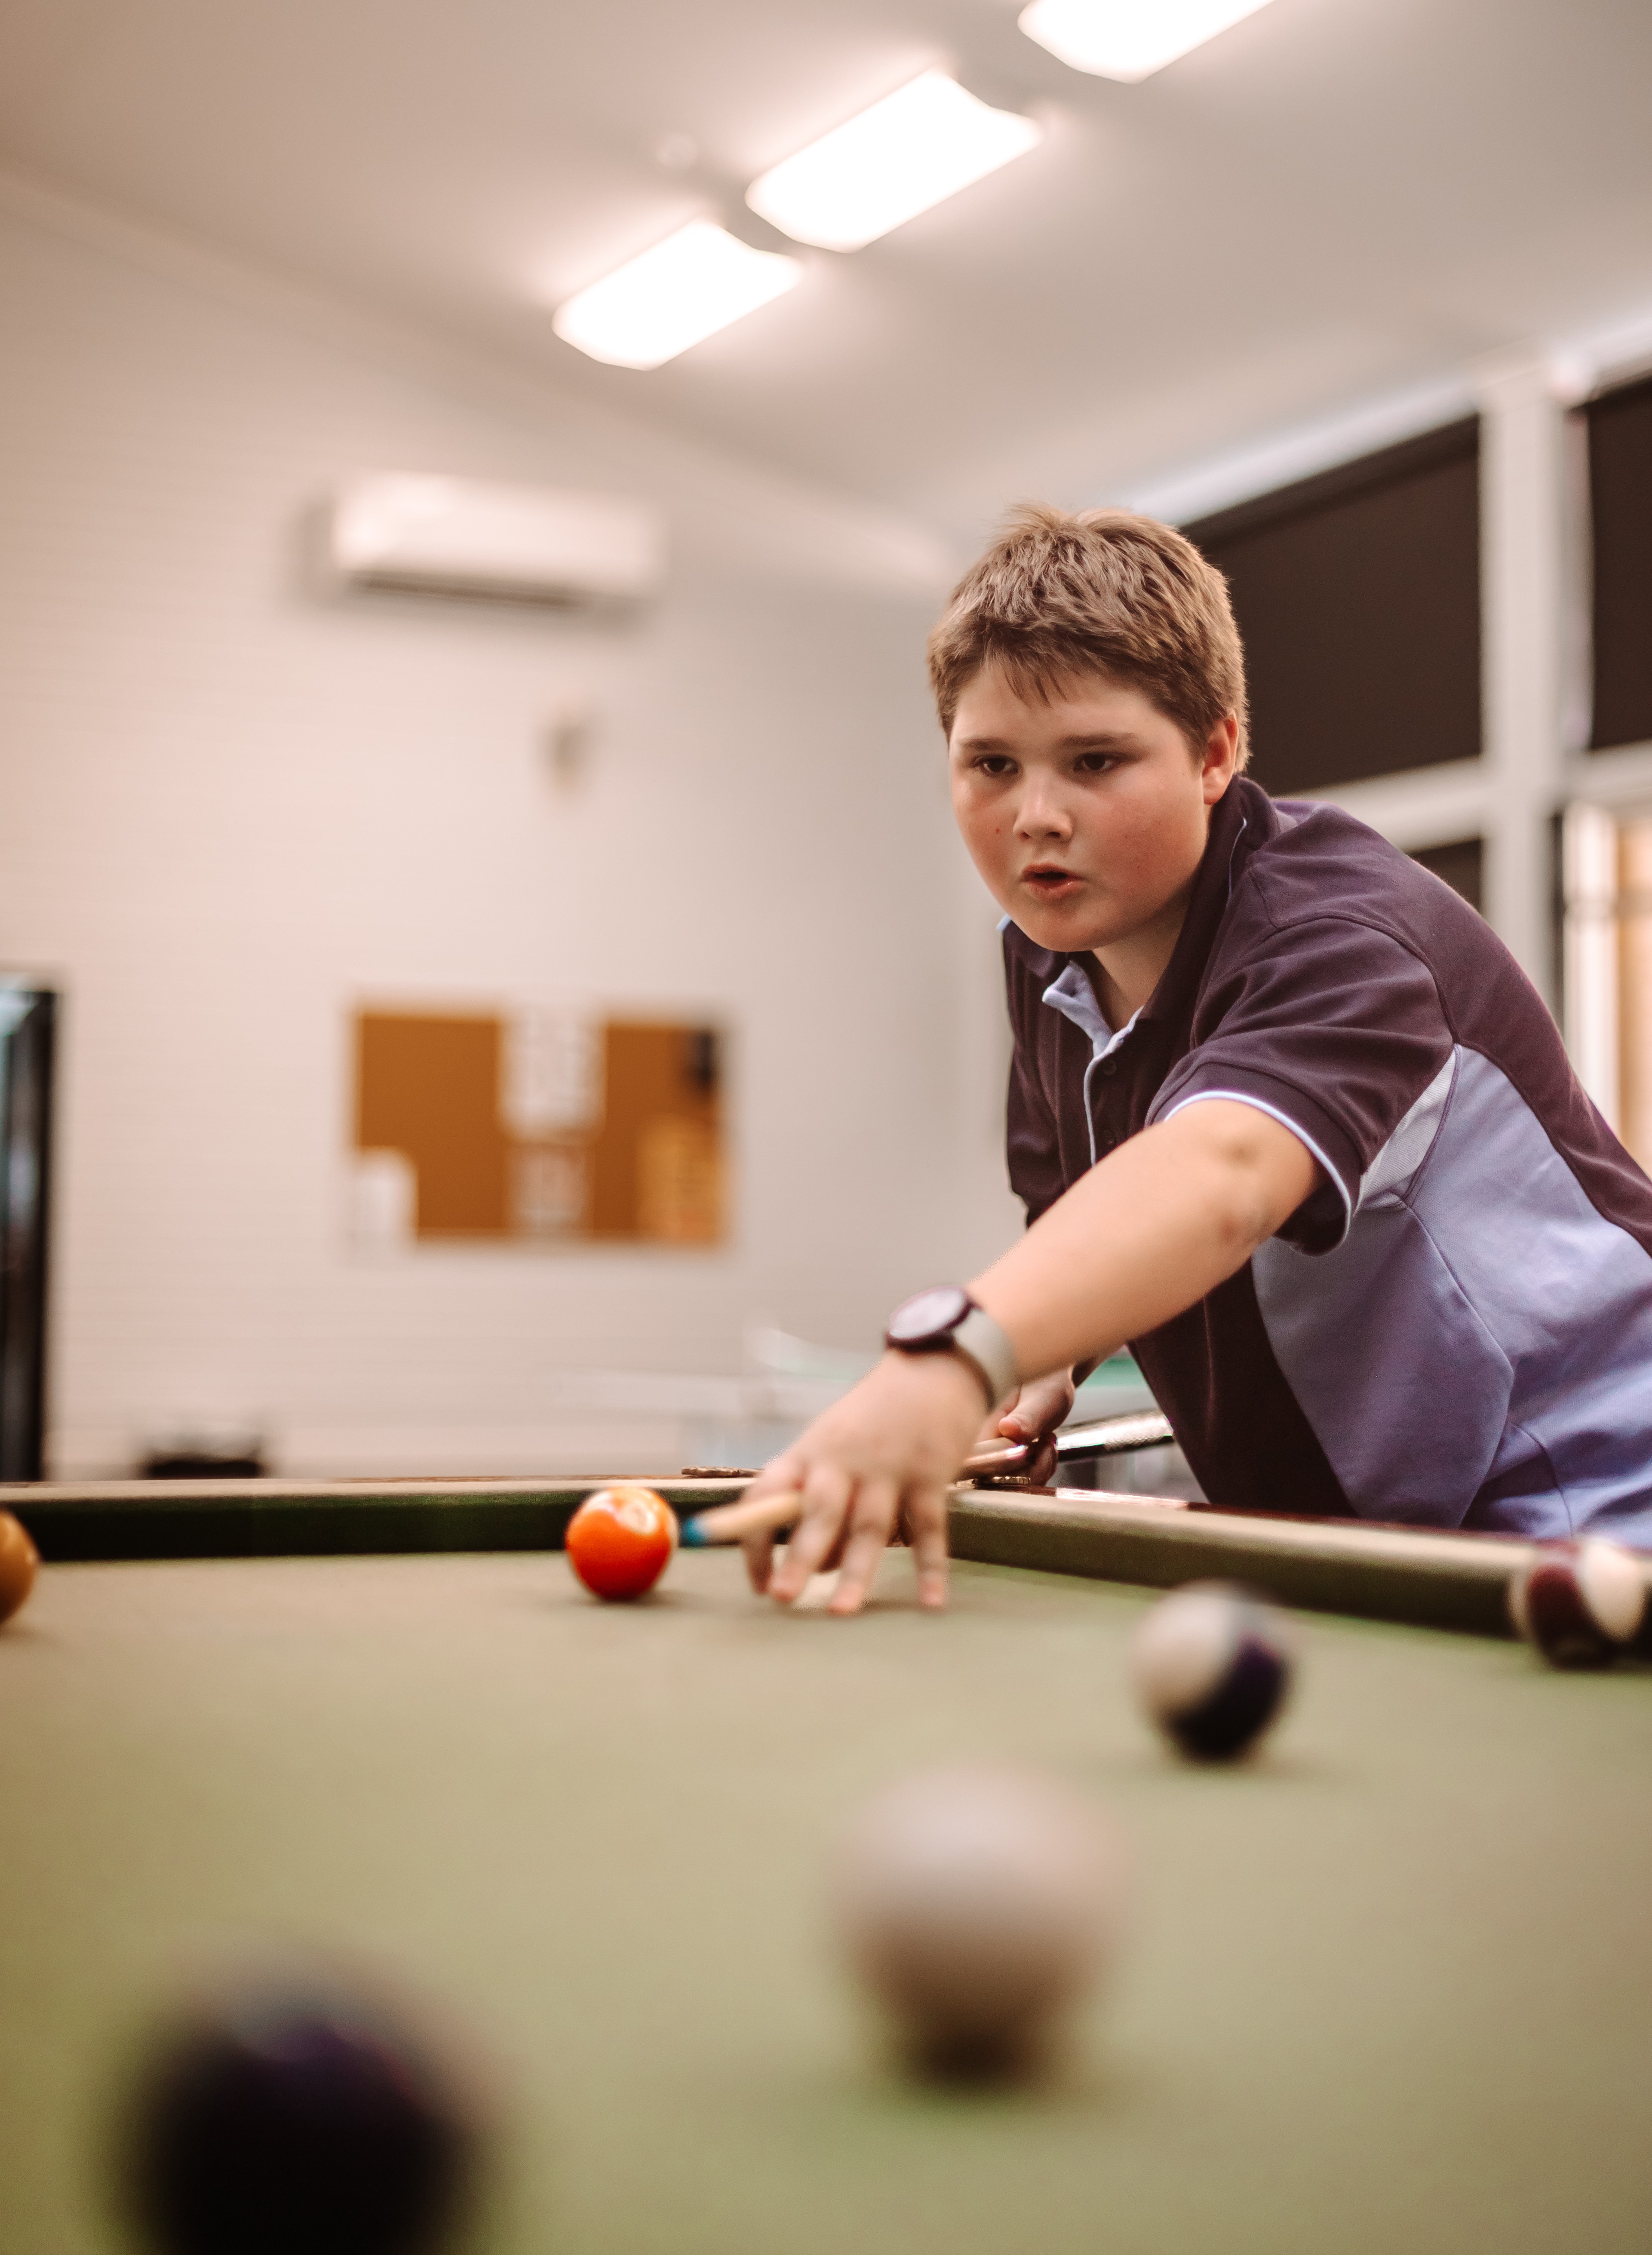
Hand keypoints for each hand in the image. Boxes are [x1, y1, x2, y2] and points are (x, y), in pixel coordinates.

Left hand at [691, 1350, 988, 1615]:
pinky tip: (930, 1603)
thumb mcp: (830, 1443)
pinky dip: (930, 1567)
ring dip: (856, 1571)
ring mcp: (888, 1467)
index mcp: (809, 1453)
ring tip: (840, 1612)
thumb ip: (816, 1495)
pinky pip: (928, 1528)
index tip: (756, 1584)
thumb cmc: (874, 1418)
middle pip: (817, 1512)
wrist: (934, 1369)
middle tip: (782, 1596)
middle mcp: (843, 1460)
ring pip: (869, 1525)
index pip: (767, 1495)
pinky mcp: (930, 1474)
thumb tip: (811, 1563)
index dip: (754, 1539)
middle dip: (800, 1556)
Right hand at [985, 1368, 1076, 1484]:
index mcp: (978, 1423)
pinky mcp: (1004, 1461)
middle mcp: (979, 1443)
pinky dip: (1039, 1469)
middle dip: (1029, 1471)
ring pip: (1009, 1483)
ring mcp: (991, 1454)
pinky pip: (1020, 1480)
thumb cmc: (1043, 1384)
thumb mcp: (1041, 1398)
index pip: (978, 1462)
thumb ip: (1026, 1416)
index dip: (1006, 1467)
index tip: (1031, 1448)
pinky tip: (1045, 1448)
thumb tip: (1008, 1429)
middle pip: (994, 1480)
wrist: (1050, 1382)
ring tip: (1047, 1441)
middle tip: (1046, 1443)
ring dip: (1038, 1469)